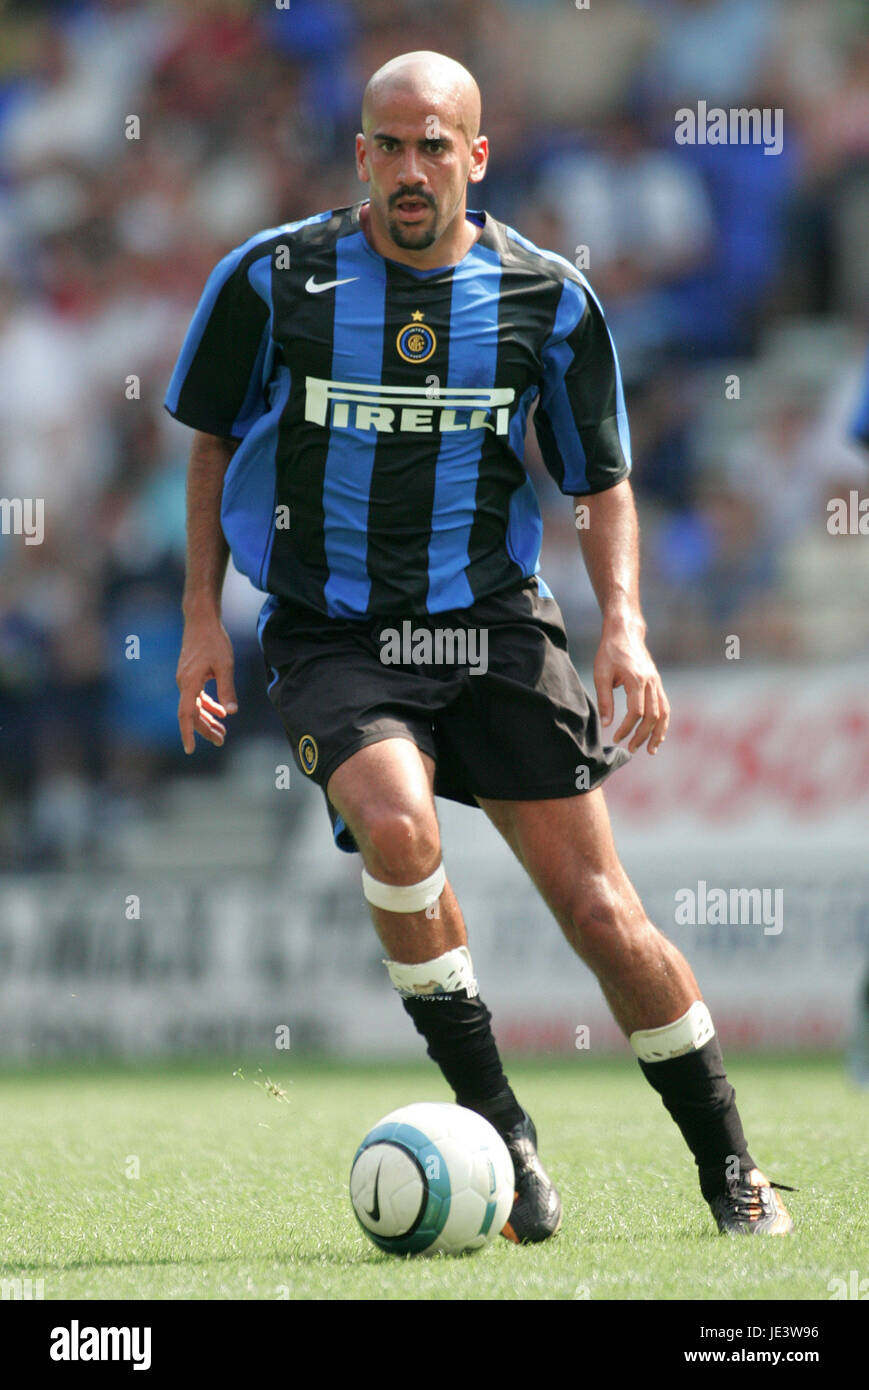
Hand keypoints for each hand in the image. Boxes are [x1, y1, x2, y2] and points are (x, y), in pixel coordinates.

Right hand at [176, 613, 237, 753]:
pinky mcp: (191, 674)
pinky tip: (221, 712)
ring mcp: (186, 679)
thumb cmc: (213, 640)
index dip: (188, 733)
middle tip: (221, 741)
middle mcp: (184, 683)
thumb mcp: (225, 665)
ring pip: (195, 706)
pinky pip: (197, 696)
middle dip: (205, 729)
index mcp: (189, 683)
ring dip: (208, 719)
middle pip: (192, 714)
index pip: (186, 714)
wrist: (201, 620)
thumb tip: (231, 712)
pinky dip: (208, 705)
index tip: (190, 750)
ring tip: (222, 731)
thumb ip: (227, 689)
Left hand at [593, 616, 668, 753]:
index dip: (626, 728)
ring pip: (663, 713)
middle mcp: (651, 682)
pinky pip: (664, 706)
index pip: (636, 712)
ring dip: (658, 733)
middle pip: (653, 716)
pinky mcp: (657, 683)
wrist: (625, 632)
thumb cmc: (609, 652)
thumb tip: (606, 725)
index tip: (616, 738)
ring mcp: (657, 682)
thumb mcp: (601, 674)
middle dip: (642, 735)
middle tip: (631, 749)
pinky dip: (662, 722)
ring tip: (650, 750)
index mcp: (637, 680)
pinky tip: (657, 735)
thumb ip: (605, 700)